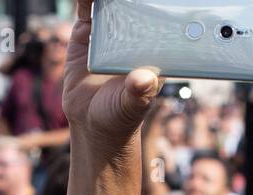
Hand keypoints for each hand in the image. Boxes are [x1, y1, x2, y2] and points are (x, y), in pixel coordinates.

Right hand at [62, 0, 160, 160]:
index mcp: (153, 49)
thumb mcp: (133, 106)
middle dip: (138, 1)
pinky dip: (88, 0)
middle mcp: (133, 37)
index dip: (162, 7)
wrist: (92, 124)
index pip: (161, 19)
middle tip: (134, 0)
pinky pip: (88, 9)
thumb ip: (139, 93)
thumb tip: (144, 79)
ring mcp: (109, 33)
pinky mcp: (86, 33)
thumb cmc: (121, 115)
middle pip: (137, 6)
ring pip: (112, 4)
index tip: (165, 1)